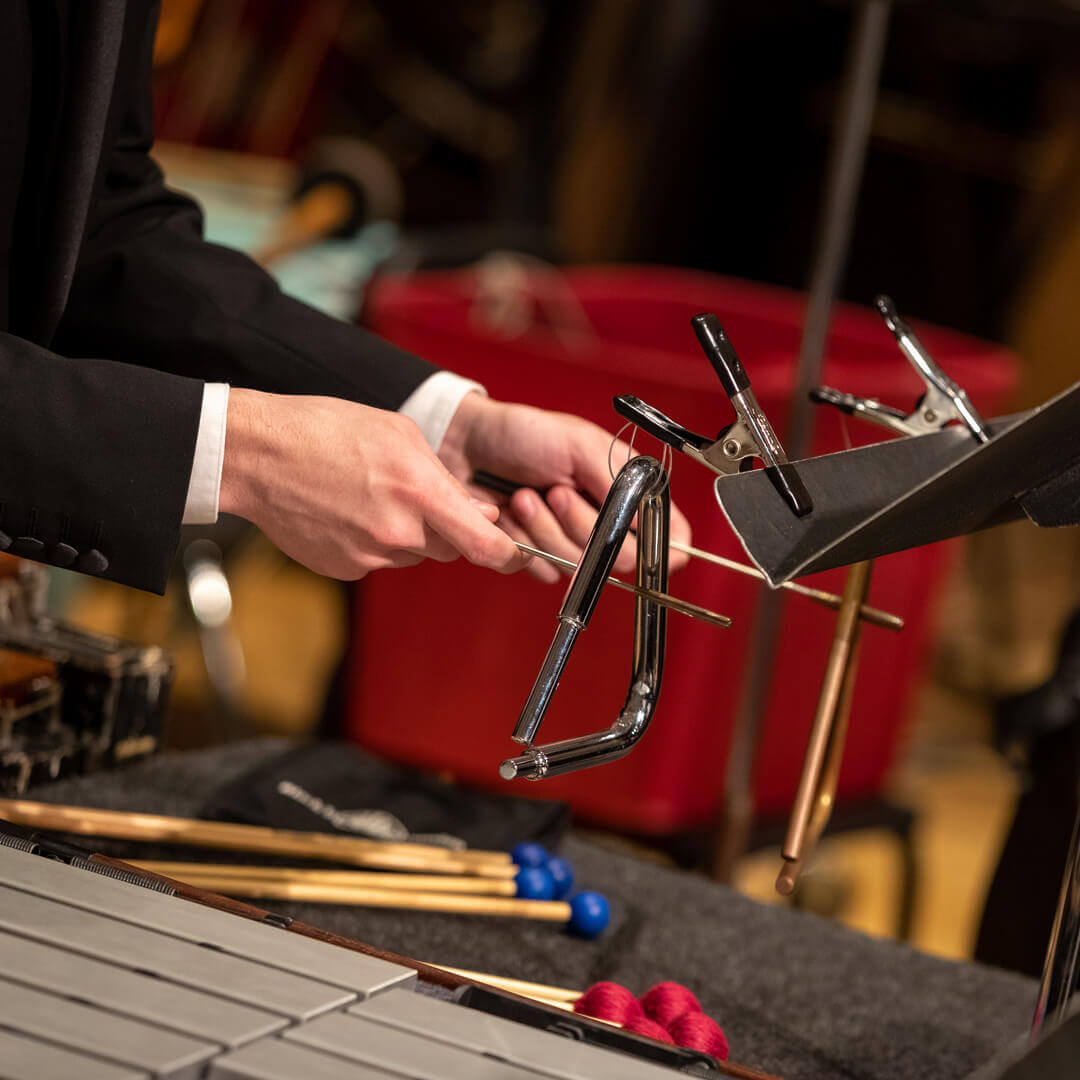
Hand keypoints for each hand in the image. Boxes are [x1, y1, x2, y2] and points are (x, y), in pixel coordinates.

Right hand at [219, 389, 528, 578]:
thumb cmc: (326, 430)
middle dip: (449, 530)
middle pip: (451, 549)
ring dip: (408, 534)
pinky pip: (378, 559)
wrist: (256, 455)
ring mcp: (369, 556)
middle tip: (419, 497)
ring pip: (413, 554)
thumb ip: (447, 479)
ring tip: (372, 495)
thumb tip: (481, 512)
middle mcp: (398, 533)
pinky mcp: (345, 569)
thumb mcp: (399, 434)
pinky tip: (348, 510)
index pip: (485, 545)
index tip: (519, 552)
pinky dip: (374, 541)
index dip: (509, 553)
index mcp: (420, 493)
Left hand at [437, 393, 692, 582]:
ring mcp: (571, 540)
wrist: (467, 445)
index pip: (668, 535)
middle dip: (581, 525)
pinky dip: (523, 543)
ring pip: (578, 566)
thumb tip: (646, 519)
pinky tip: (509, 515)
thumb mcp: (579, 444)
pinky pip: (543, 570)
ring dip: (545, 529)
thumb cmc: (524, 434)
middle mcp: (605, 519)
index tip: (633, 537)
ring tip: (524, 496)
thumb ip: (618, 482)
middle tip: (555, 492)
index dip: (662, 548)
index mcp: (627, 488)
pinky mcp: (538, 555)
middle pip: (619, 558)